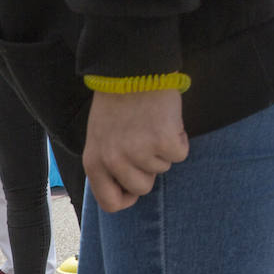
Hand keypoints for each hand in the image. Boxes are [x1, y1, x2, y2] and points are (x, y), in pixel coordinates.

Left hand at [82, 89, 187, 212]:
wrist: (132, 70)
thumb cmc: (116, 103)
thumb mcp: (100, 138)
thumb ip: (108, 165)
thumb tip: (125, 191)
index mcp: (94, 163)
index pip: (110, 203)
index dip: (126, 198)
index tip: (133, 187)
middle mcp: (114, 161)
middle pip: (142, 188)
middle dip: (148, 169)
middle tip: (144, 142)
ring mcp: (139, 152)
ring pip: (162, 169)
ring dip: (162, 150)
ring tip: (151, 125)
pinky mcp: (163, 141)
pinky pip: (179, 155)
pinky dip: (178, 139)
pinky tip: (166, 120)